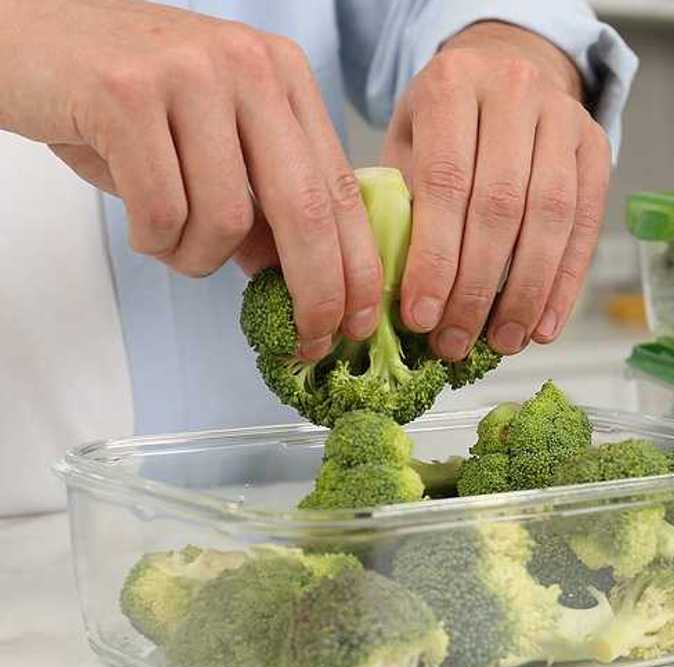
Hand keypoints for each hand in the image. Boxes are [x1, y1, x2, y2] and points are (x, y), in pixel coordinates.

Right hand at [0, 0, 382, 358]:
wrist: (24, 38)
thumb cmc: (121, 100)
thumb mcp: (210, 140)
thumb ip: (261, 199)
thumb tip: (302, 280)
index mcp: (282, 72)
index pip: (338, 185)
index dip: (356, 264)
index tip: (360, 321)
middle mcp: (249, 65)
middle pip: (304, 207)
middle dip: (314, 290)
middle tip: (307, 340)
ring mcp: (190, 74)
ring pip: (227, 219)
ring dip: (198, 259)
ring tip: (171, 244)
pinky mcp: (125, 94)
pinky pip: (162, 211)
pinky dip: (153, 241)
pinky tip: (140, 226)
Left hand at [383, 21, 610, 359]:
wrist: (507, 64)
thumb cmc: (444, 120)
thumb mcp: (407, 141)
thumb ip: (400, 201)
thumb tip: (395, 292)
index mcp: (453, 83)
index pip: (445, 182)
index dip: (434, 257)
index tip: (420, 317)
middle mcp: (514, 91)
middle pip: (500, 205)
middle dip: (477, 286)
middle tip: (455, 341)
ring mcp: (564, 116)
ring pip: (549, 216)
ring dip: (525, 291)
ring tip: (503, 342)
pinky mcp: (597, 144)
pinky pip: (585, 223)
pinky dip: (564, 282)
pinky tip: (544, 323)